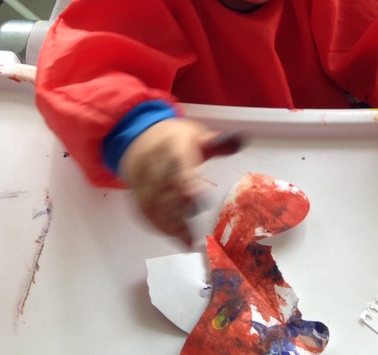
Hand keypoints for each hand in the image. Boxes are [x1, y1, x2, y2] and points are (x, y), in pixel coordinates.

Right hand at [117, 118, 216, 245]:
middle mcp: (153, 161)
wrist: (139, 137)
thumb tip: (241, 140)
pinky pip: (143, 210)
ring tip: (188, 242)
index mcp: (172, 143)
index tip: (195, 198)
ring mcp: (141, 176)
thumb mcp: (197, 134)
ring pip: (151, 203)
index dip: (184, 180)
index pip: (177, 162)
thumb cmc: (174, 138)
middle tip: (195, 233)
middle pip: (163, 187)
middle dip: (178, 210)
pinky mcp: (136, 190)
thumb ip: (218, 143)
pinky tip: (174, 237)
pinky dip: (158, 226)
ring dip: (169, 225)